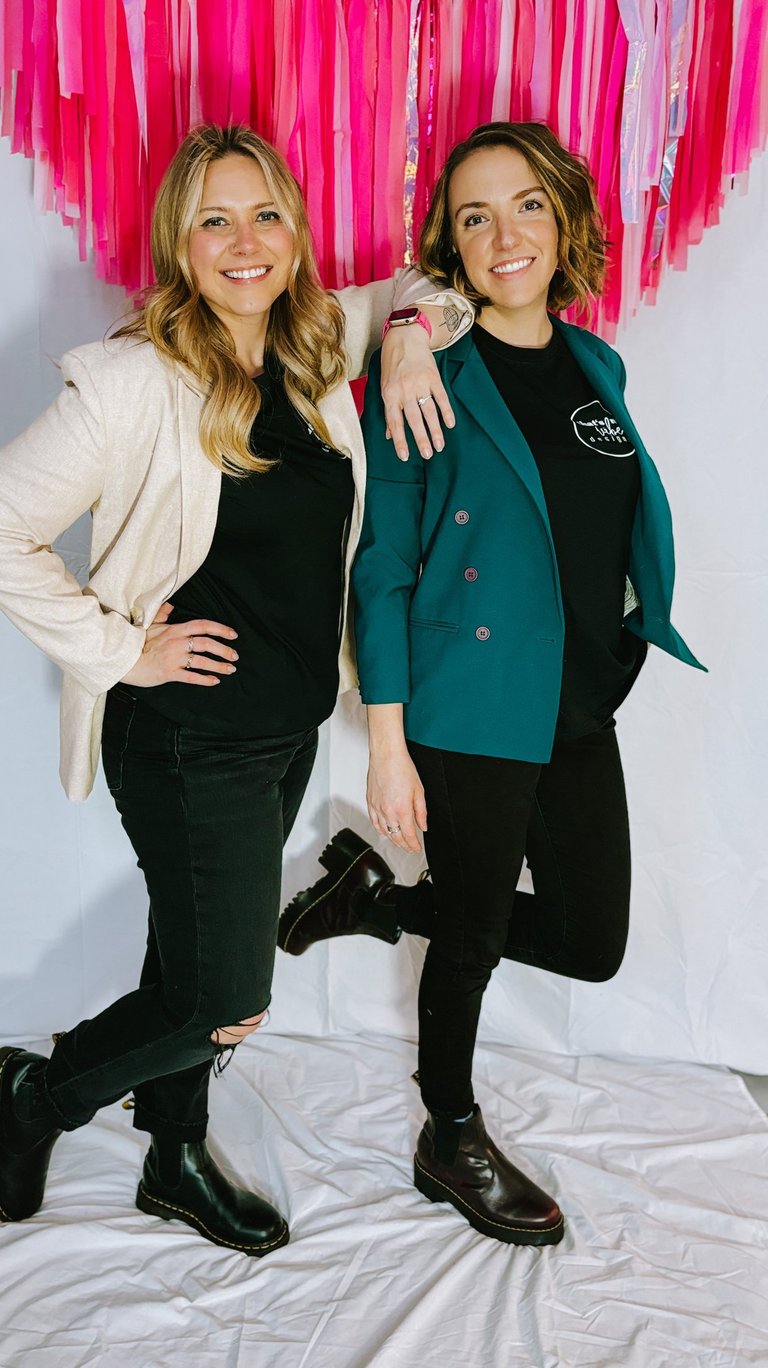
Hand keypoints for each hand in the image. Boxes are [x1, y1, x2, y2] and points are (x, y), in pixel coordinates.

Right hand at [120, 602, 238, 686]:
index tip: (233, 634)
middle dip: (224, 649)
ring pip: (202, 661)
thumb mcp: (149, 625)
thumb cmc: (135, 642)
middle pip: (207, 643)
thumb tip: (172, 606)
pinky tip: (214, 681)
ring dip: (219, 665)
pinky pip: (191, 677)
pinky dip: (205, 679)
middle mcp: (177, 642)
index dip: (220, 629)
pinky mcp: (169, 673)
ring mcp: (174, 658)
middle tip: (235, 656)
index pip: (202, 625)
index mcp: (175, 629)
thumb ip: (162, 614)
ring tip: (230, 669)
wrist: (122, 659)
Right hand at [367, 748, 426, 853]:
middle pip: (396, 836)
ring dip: (393, 840)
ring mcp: (377, 808)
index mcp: (402, 809)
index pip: (408, 835)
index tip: (417, 848)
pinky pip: (374, 822)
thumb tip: (423, 825)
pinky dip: (380, 830)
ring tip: (399, 843)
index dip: (414, 845)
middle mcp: (388, 811)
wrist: (386, 756)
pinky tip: (385, 832)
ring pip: (384, 832)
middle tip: (410, 848)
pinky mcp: (370, 802)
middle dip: (404, 845)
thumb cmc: (402, 768)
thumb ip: (421, 812)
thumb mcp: (419, 791)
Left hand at [380, 327, 454, 461]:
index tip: (405, 456)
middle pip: (414, 420)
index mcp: (390, 394)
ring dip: (435, 430)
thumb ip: (388, 411)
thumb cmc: (392, 364)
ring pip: (429, 411)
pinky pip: (441, 397)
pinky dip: (446, 411)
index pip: (395, 422)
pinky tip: (450, 424)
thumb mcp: (384, 387)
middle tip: (427, 455)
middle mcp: (405, 390)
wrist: (404, 337)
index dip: (400, 441)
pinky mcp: (433, 377)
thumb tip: (390, 435)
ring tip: (439, 446)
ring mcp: (420, 383)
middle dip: (421, 439)